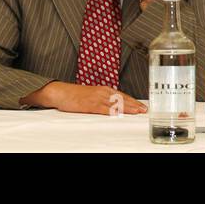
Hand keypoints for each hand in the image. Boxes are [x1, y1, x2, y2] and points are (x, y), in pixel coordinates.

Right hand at [23, 81, 145, 114]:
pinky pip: (103, 108)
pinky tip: (119, 113)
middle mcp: (102, 92)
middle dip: (134, 104)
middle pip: (122, 99)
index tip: (142, 106)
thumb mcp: (91, 96)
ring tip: (138, 111)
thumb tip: (113, 108)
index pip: (122, 96)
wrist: (59, 92)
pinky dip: (112, 111)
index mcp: (103, 90)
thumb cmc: (74, 95)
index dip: (133, 101)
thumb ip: (102, 101)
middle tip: (145, 110)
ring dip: (128, 107)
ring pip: (116, 103)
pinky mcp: (89, 104)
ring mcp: (96, 97)